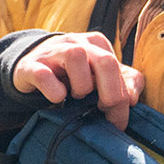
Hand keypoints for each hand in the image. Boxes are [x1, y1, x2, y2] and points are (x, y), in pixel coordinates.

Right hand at [12, 31, 143, 129]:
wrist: (30, 68)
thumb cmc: (72, 74)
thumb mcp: (99, 76)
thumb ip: (124, 83)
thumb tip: (133, 99)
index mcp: (97, 44)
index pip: (118, 68)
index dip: (123, 98)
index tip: (117, 121)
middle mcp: (77, 42)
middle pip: (105, 61)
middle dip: (111, 93)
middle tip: (104, 111)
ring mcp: (53, 52)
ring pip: (76, 56)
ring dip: (82, 85)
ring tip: (76, 96)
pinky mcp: (31, 66)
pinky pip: (44, 74)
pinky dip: (54, 90)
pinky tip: (58, 97)